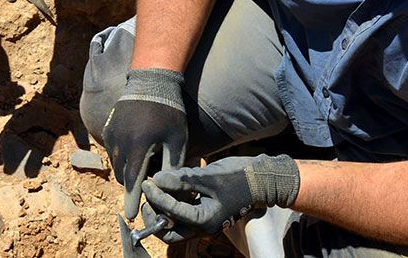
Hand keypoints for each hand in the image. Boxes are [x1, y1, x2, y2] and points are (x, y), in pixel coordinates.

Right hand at [102, 68, 187, 219]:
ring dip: (127, 171)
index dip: (132, 200)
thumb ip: (172, 166)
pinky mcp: (108, 128)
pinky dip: (121, 158)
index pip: (133, 182)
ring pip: (116, 164)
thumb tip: (170, 190)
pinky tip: (136, 152)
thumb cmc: (169, 111)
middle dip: (132, 186)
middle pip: (123, 176)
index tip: (131, 216)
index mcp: (138, 147)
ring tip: (144, 166)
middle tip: (145, 190)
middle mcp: (120, 142)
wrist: (151, 81)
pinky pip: (112, 151)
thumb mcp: (177, 140)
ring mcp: (111, 134)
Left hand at [142, 154, 299, 239]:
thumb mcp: (208, 177)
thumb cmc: (238, 177)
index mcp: (204, 221)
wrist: (260, 179)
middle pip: (167, 232)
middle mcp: (201, 226)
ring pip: (172, 226)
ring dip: (159, 210)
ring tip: (156, 188)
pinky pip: (180, 215)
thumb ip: (181, 180)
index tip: (146, 182)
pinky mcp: (201, 213)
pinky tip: (169, 186)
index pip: (170, 213)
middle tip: (149, 194)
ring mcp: (201, 221)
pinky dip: (170, 204)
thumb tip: (156, 179)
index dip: (155, 196)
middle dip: (153, 215)